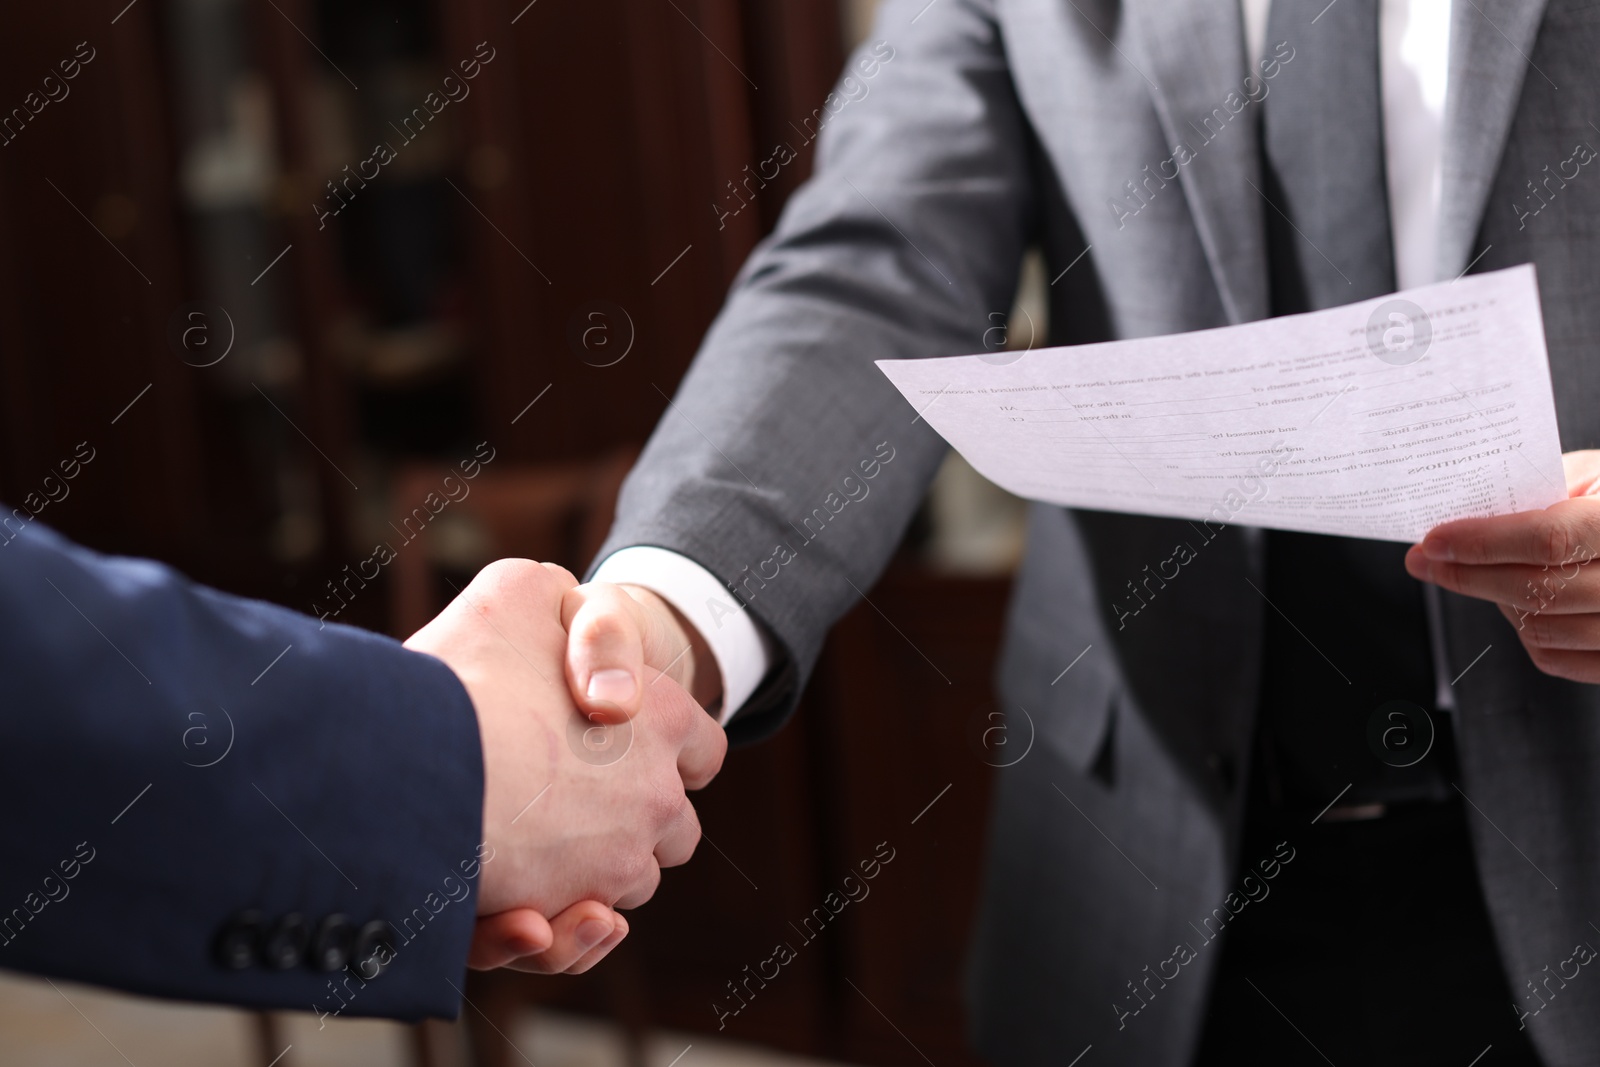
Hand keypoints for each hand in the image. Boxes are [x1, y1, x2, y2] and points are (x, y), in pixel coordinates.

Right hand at [403, 559, 725, 969]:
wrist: (402, 761)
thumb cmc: (462, 672)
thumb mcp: (519, 593)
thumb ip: (562, 605)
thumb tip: (574, 635)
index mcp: (662, 720)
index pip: (701, 749)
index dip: (663, 745)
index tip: (615, 747)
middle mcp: (656, 799)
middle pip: (667, 827)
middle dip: (629, 820)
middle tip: (562, 798)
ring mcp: (615, 866)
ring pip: (619, 886)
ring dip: (584, 878)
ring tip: (527, 851)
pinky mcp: (559, 919)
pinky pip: (570, 939)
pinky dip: (554, 933)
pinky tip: (525, 913)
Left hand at [1406, 450, 1599, 681]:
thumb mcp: (1593, 473)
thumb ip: (1538, 490)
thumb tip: (1465, 516)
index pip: (1550, 540)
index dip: (1484, 544)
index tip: (1435, 541)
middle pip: (1540, 591)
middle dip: (1470, 577)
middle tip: (1428, 561)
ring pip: (1543, 630)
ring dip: (1497, 603)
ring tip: (1478, 576)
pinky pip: (1557, 659)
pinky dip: (1526, 632)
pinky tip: (1516, 604)